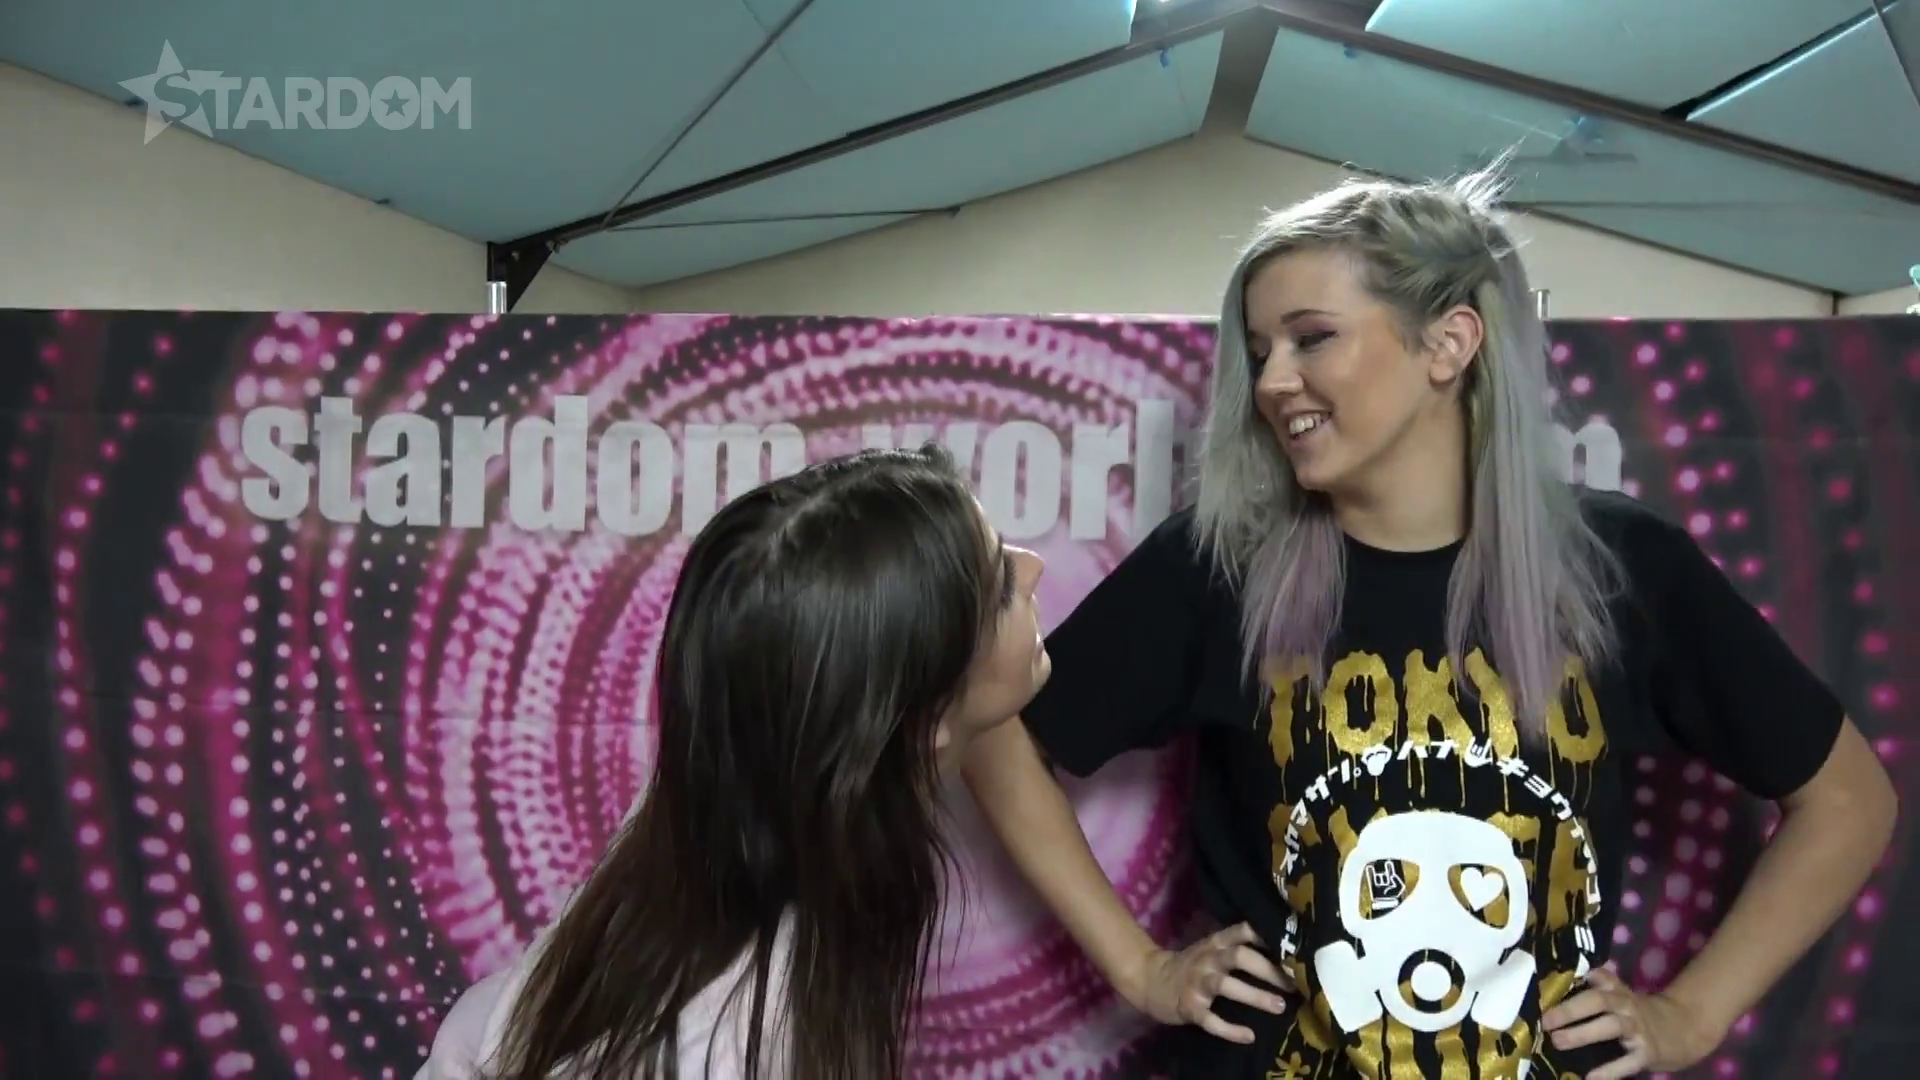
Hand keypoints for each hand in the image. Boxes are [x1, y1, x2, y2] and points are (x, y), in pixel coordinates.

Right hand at [1123, 922, 1291, 1044]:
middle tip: (1292, 984)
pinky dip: (1230, 1029)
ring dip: (1254, 995)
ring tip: (1279, 1006)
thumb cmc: (1192, 966)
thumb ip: (1237, 948)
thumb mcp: (1211, 949)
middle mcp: (1208, 959)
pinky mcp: (1190, 1007)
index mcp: (1216, 944)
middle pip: (1238, 957)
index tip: (1292, 948)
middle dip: (1267, 969)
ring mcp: (1197, 983)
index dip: (1266, 936)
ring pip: (1225, 985)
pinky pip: (1210, 1019)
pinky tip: (1248, 1036)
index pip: (1243, 931)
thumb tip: (1280, 953)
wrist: (1152, 980)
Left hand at [1542, 967, 1724, 1079]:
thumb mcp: (1621, 995)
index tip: (1549, 986)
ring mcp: (1638, 1028)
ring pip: (1611, 1027)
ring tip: (1558, 1042)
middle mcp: (1626, 1005)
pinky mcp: (1648, 1052)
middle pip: (1598, 1001)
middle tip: (1546, 1020)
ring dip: (1583, 1033)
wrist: (1684, 1028)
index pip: (1597, 977)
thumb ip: (1595, 990)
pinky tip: (1591, 1077)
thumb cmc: (1638, 1013)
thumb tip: (1555, 989)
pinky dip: (1610, 1070)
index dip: (1575, 978)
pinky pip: (1628, 1061)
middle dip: (1571, 1009)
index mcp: (1616, 991)